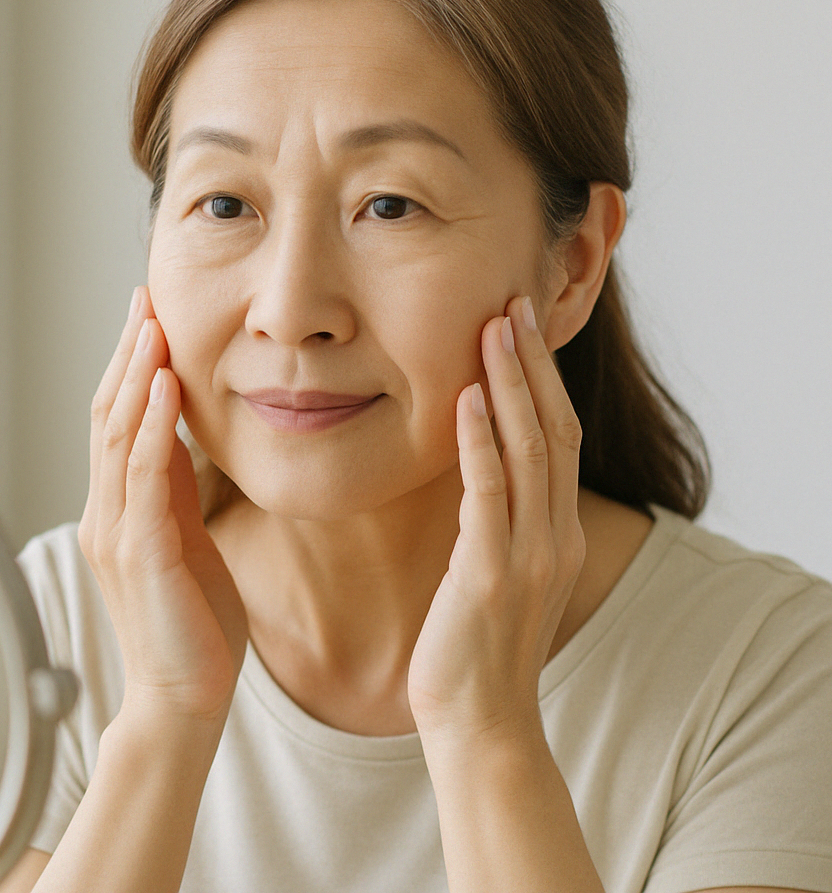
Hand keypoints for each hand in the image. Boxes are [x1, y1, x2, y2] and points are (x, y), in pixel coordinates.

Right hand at [78, 286, 246, 726]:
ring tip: (152, 326)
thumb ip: (176, 488)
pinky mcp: (142, 554)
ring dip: (137, 377)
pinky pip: (145, 477)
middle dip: (127, 354)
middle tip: (144, 299)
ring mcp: (118, 531)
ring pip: (118, 436)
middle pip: (108, 414)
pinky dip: (152, 428)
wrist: (184, 696)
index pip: (117, 420)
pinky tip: (168, 387)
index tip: (148, 316)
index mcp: (120, 507)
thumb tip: (181, 433)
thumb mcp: (187, 537)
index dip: (130, 366)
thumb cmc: (193, 620)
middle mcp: (107, 511)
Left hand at [407, 295, 585, 747]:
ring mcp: (528, 554)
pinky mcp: (489, 573)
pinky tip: (467, 397)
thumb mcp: (495, 573)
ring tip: (495, 327)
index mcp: (555, 533)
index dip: (543, 380)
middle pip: (553, 429)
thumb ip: (496, 522)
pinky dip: (481, 440)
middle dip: (534, 364)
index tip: (522, 328)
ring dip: (513, 384)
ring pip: (530, 449)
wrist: (479, 723)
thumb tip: (471, 469)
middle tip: (514, 303)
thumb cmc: (476, 648)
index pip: (558, 438)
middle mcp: (552, 536)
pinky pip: (489, 491)